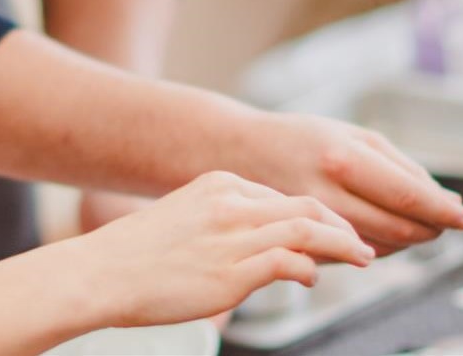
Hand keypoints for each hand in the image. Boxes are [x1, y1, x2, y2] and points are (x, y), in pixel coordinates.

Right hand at [74, 171, 373, 327]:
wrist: (100, 273)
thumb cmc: (134, 256)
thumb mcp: (183, 220)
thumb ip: (220, 223)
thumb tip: (254, 246)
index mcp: (218, 185)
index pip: (282, 194)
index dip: (314, 212)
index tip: (330, 228)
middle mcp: (231, 203)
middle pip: (305, 205)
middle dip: (340, 225)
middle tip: (362, 243)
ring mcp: (234, 235)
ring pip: (307, 229)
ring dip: (342, 244)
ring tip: (362, 258)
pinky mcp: (234, 270)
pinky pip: (291, 261)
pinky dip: (310, 268)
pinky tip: (312, 278)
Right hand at [250, 113, 462, 255]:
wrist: (243, 151)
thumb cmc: (303, 138)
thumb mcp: (355, 136)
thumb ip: (402, 168)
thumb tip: (446, 201)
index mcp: (343, 158)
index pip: (408, 196)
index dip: (442, 211)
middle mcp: (327, 191)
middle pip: (399, 228)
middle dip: (432, 229)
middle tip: (445, 221)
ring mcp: (312, 219)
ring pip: (381, 246)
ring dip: (410, 239)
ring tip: (415, 221)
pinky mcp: (303, 238)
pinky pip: (357, 253)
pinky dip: (382, 245)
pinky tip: (382, 227)